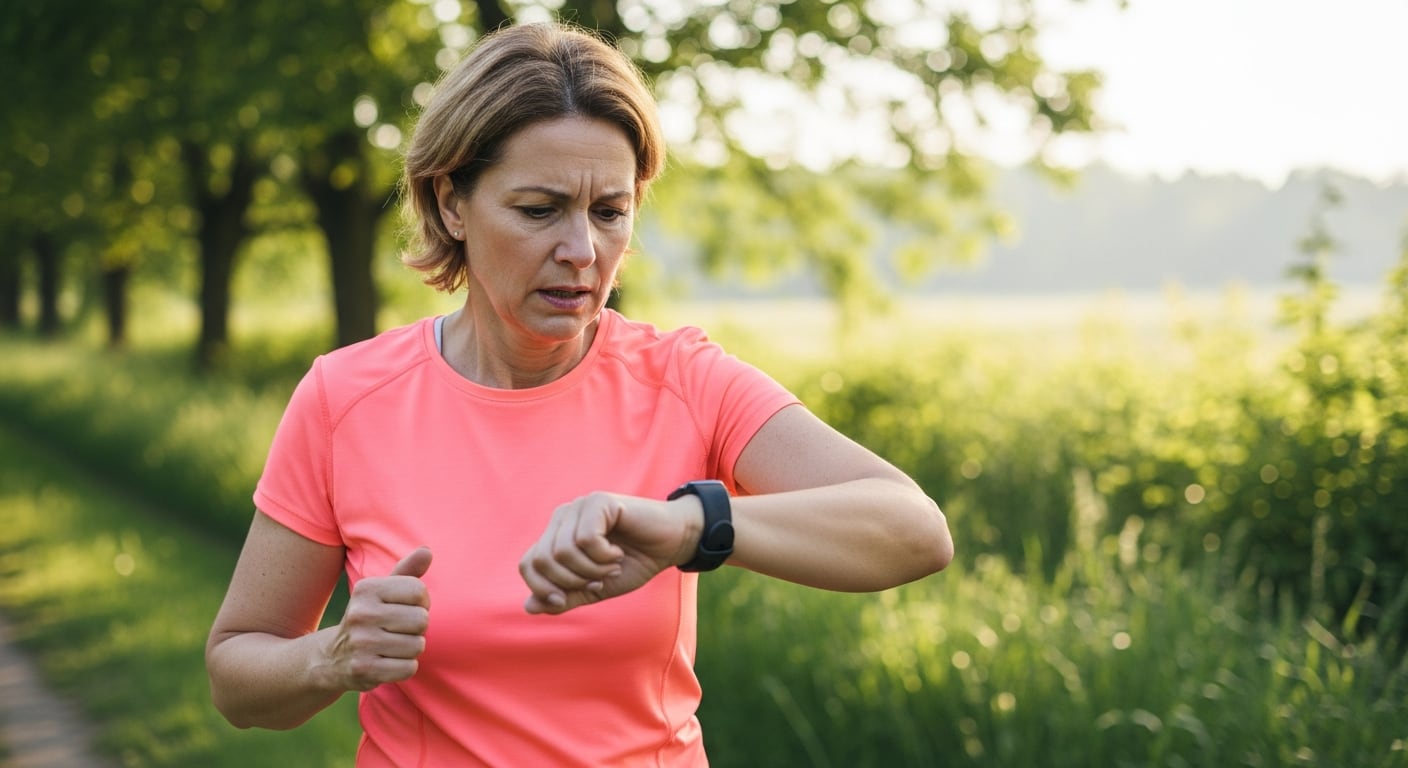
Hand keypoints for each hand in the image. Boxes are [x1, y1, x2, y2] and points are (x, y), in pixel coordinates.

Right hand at [323, 547, 431, 691]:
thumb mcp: (382, 592)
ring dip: (411, 649)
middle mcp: (361, 613)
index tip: (406, 608)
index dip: (421, 602)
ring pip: (417, 645)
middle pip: (421, 619)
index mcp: (367, 589)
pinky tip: (387, 662)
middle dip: (416, 628)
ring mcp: (361, 643)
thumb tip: (427, 551)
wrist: (332, 657)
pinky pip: (408, 668)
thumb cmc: (369, 618)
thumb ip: (407, 571)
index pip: (418, 591)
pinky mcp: (364, 669)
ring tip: (391, 646)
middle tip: (397, 630)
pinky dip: (404, 667)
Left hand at [519, 492, 700, 614]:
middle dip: (571, 582)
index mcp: (556, 536)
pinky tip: (617, 553)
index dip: (542, 588)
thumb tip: (528, 607)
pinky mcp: (598, 501)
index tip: (567, 599)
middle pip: (542, 559)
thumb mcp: (596, 589)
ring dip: (592, 570)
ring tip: (612, 567)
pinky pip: (586, 539)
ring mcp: (579, 507)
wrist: (671, 544)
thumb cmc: (635, 563)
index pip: (528, 564)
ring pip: (563, 551)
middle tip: (599, 581)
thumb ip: (565, 597)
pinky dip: (603, 556)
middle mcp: (563, 517)